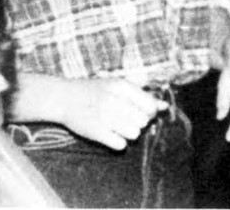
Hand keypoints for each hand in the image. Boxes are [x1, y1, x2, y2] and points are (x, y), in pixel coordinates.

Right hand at [12, 73, 167, 150]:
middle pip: (143, 120)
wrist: (65, 98)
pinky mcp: (95, 132)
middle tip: (127, 118)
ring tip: (119, 126)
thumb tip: (164, 106)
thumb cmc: (96, 90)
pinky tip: (112, 134)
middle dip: (139, 122)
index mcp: (121, 86)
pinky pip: (120, 144)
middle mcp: (114, 100)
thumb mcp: (118, 85)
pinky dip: (119, 142)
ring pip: (134, 133)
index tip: (140, 111)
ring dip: (130, 132)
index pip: (150, 105)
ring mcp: (104, 116)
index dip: (149, 111)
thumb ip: (142, 94)